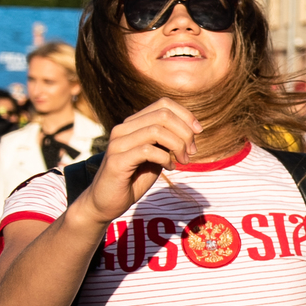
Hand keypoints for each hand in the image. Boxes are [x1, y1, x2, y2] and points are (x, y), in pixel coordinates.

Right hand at [80, 99, 201, 223]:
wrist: (107, 202)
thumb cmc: (135, 177)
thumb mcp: (157, 154)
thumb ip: (168, 140)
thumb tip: (192, 128)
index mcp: (133, 123)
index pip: (163, 103)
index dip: (186, 115)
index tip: (198, 132)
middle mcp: (123, 128)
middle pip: (163, 115)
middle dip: (185, 133)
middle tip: (191, 152)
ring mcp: (117, 143)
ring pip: (156, 130)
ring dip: (178, 146)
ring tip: (182, 161)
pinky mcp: (116, 161)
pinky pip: (148, 151)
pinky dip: (165, 158)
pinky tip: (169, 168)